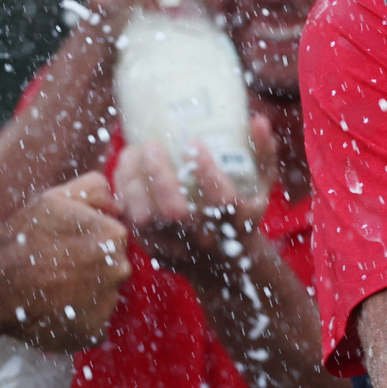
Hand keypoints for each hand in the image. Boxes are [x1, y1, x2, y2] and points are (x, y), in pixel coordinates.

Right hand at [0, 173, 133, 350]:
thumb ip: (94, 189)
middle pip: (111, 268)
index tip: (64, 246)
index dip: (88, 241)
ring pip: (103, 297)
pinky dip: (78, 322)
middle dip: (90, 268)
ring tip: (53, 291)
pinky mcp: (94, 332)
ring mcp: (108, 303)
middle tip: (57, 269)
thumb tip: (118, 204)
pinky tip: (55, 312)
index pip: (113, 239)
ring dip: (84, 295)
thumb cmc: (23, 239)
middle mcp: (120, 270)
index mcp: (115, 236)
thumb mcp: (55, 198)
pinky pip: (93, 325)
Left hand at [111, 117, 275, 278]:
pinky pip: (130, 222)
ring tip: (131, 152)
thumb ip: (263, 154)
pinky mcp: (153, 249)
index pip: (221, 200)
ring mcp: (175, 247)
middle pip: (175, 212)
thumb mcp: (261, 188)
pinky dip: (123, 192)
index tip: (193, 143)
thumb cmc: (243, 215)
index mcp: (234, 223)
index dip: (206, 171)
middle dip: (160, 176)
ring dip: (133, 183)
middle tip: (152, 145)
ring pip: (145, 219)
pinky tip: (124, 168)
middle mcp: (203, 239)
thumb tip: (258, 120)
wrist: (225, 267)